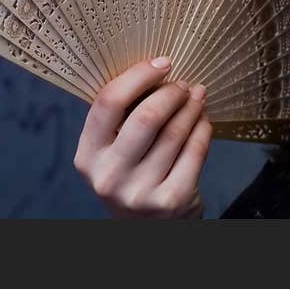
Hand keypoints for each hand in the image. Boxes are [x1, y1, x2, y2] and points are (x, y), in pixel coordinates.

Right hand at [73, 57, 212, 217]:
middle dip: (171, 92)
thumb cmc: (128, 175)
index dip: (138, 76)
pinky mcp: (171, 201)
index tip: (161, 63)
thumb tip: (156, 69)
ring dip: (191, 107)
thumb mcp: (110, 151)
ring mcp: (140, 193)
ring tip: (196, 96)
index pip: (108, 103)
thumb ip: (121, 117)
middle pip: (146, 117)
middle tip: (182, 83)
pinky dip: (203, 129)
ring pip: (175, 133)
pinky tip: (203, 119)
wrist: (144, 227)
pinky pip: (195, 152)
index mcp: (87, 156)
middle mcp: (109, 177)